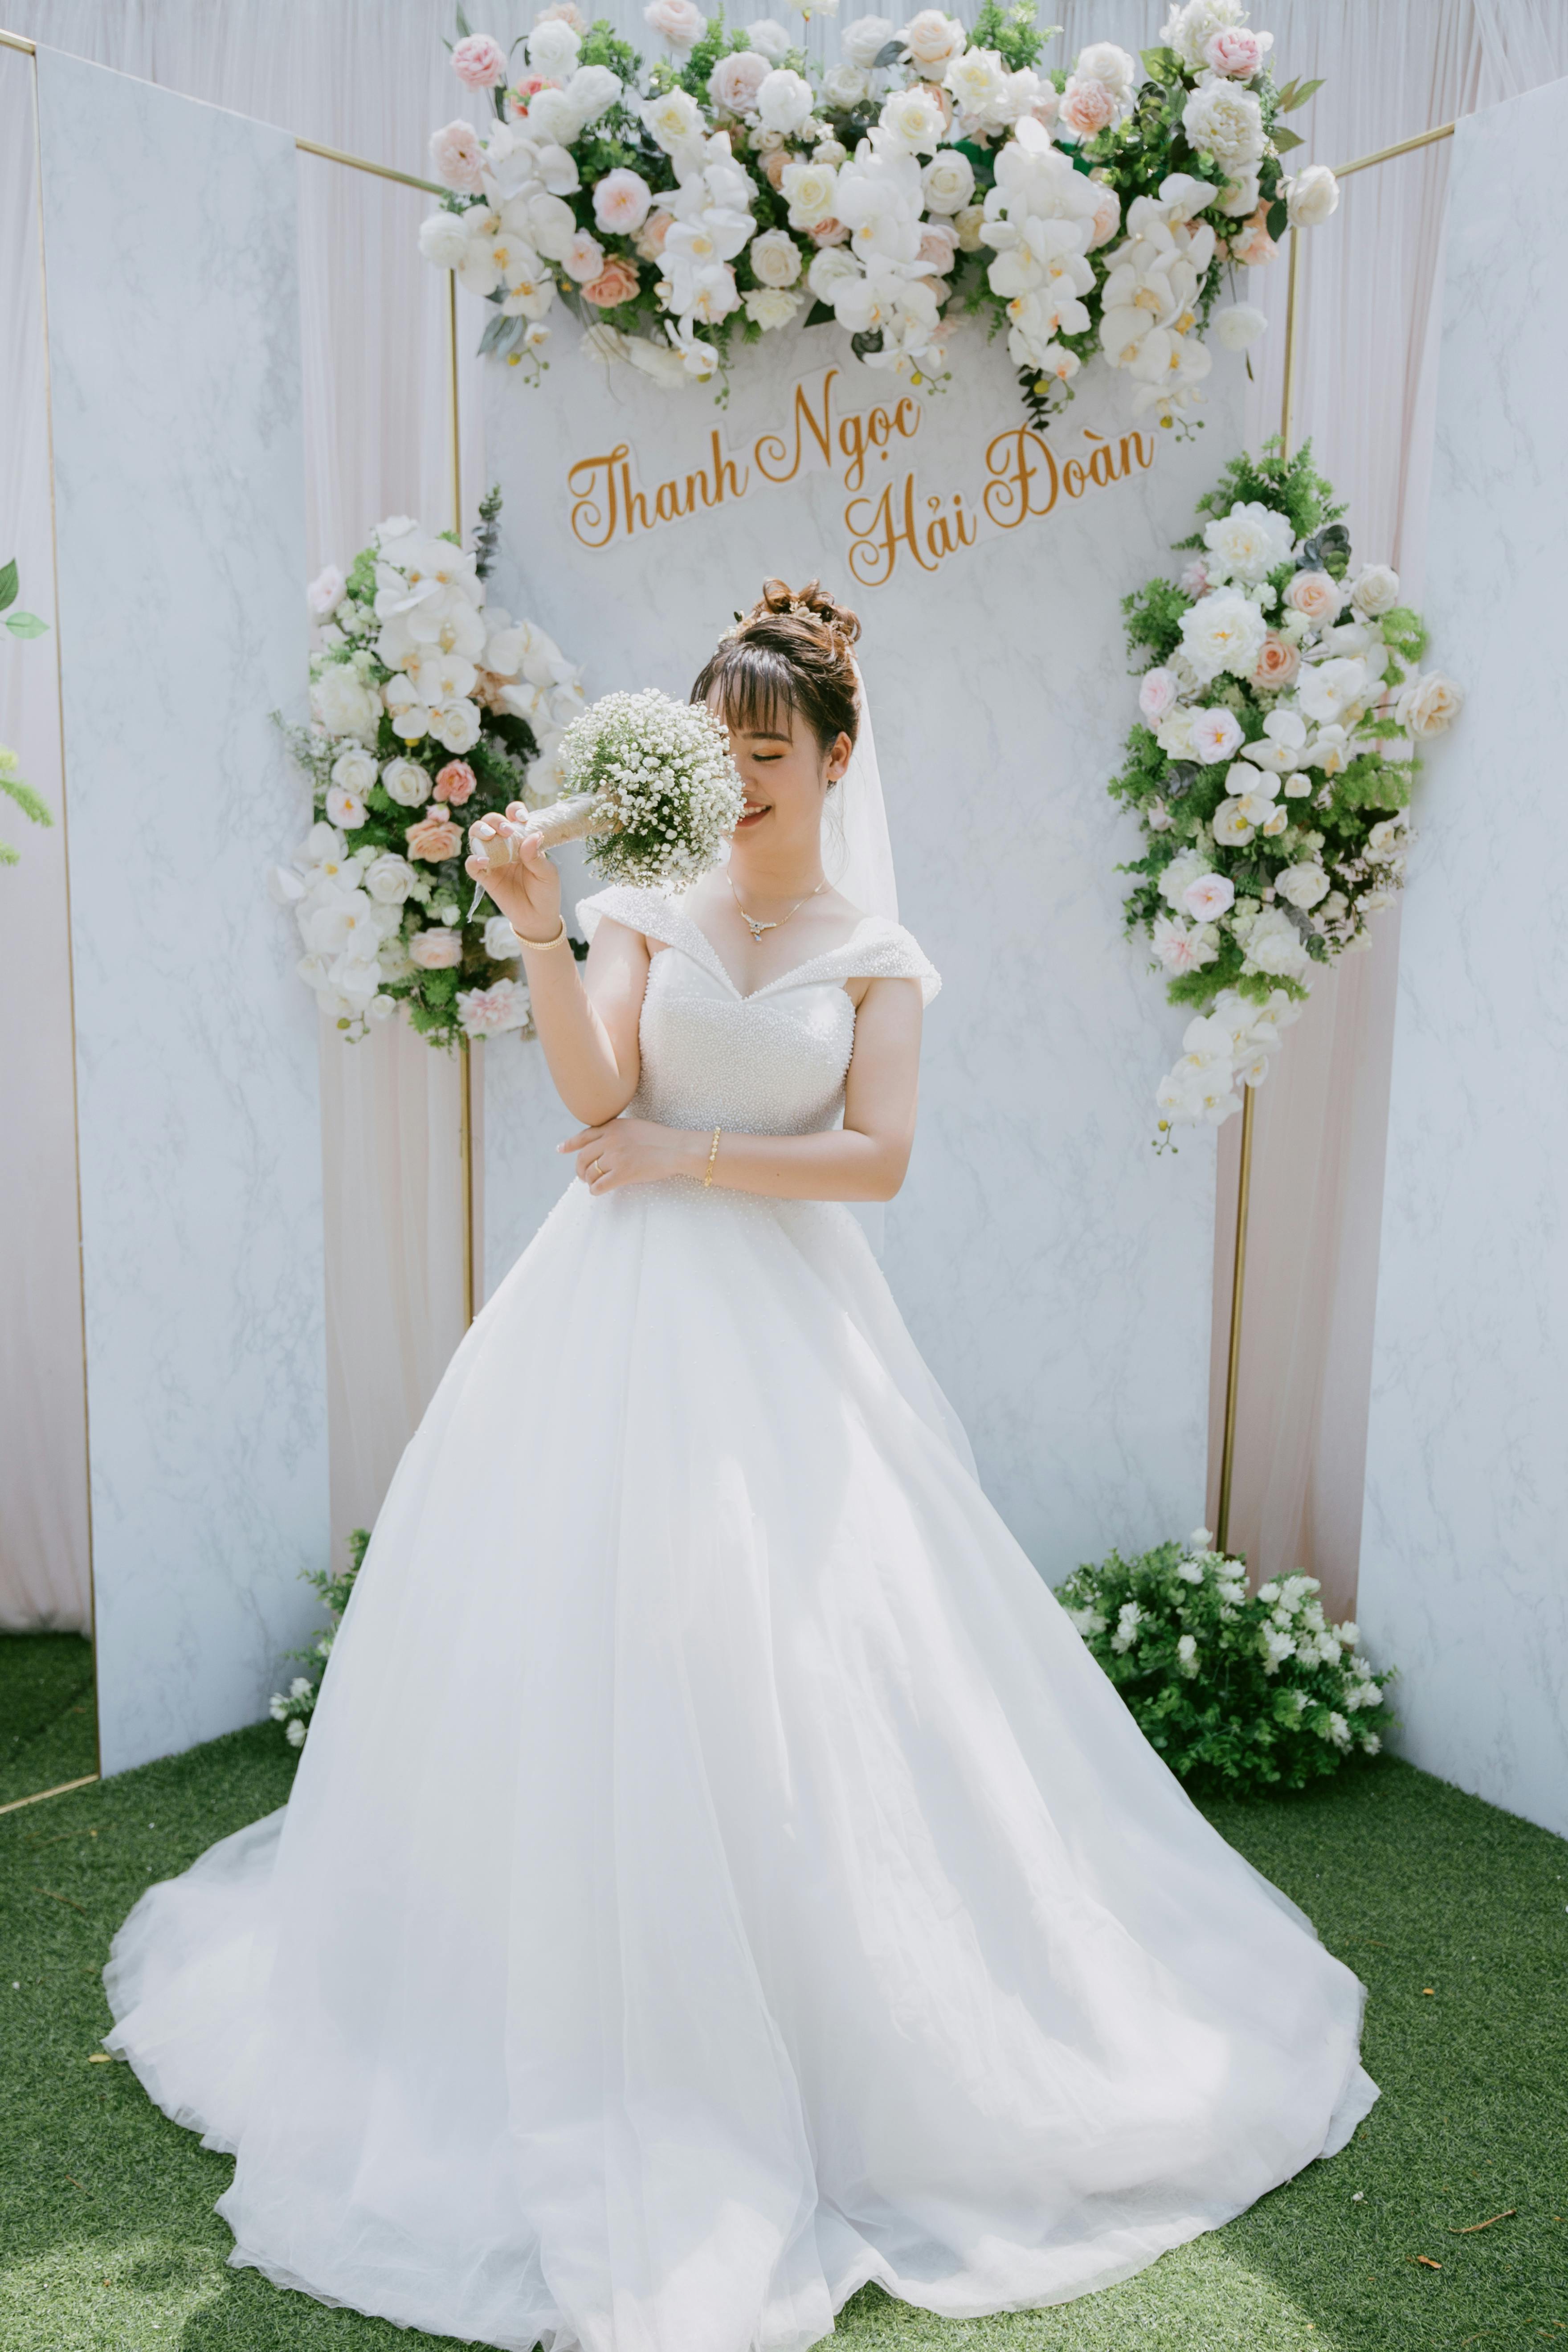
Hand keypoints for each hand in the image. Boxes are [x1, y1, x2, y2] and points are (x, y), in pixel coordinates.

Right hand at [464, 817, 561, 940]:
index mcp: (521, 840)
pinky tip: (485, 861)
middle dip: (495, 820)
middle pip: (490, 822)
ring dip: (480, 831)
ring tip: (490, 836)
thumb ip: (537, 856)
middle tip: (507, 831)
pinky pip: (472, 865)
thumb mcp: (547, 874)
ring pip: (477, 837)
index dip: (514, 811)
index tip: (522, 818)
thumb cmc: (545, 892)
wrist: (538, 918)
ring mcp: (493, 860)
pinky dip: (474, 860)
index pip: (513, 817)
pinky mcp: (485, 877)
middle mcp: (505, 846)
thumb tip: (532, 835)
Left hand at [558, 1118, 697, 1194]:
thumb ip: (616, 1133)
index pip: (584, 1136)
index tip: (560, 1149)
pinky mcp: (623, 1173)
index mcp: (613, 1127)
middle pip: (583, 1157)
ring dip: (588, 1181)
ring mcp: (616, 1157)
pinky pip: (599, 1185)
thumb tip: (601, 1145)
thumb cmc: (661, 1140)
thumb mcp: (635, 1127)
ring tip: (592, 1184)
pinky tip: (598, 1191)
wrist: (677, 1149)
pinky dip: (595, 1190)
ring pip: (590, 1172)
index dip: (570, 1144)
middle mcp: (610, 1140)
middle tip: (582, 1176)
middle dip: (579, 1169)